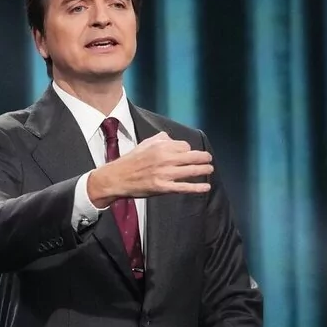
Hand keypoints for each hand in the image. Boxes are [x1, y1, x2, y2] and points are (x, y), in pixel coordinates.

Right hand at [88, 132, 212, 206]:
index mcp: (160, 147)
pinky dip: (196, 188)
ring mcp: (164, 174)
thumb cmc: (131, 161)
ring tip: (210, 169)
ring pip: (190, 171)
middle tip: (209, 159)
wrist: (117, 178)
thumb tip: (172, 138)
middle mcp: (164, 159)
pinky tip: (206, 187)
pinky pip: (183, 187)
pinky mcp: (162, 187)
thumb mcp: (144, 144)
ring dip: (203, 170)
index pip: (184, 146)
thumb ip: (160, 139)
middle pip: (191, 156)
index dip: (187, 150)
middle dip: (203, 157)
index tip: (187, 154)